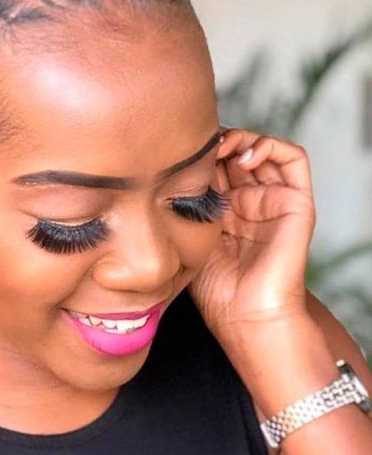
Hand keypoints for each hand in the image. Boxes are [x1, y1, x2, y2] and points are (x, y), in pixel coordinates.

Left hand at [187, 127, 316, 341]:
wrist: (245, 316)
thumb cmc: (215, 289)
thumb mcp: (188, 237)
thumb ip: (182, 206)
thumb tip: (157, 172)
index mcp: (226, 209)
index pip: (215, 164)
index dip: (200, 152)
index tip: (178, 151)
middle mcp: (251, 201)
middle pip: (238, 151)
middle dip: (217, 141)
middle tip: (198, 145)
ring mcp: (274, 200)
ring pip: (263, 149)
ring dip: (242, 137)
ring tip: (222, 147)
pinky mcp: (296, 203)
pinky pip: (294, 159)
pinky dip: (270, 146)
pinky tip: (244, 156)